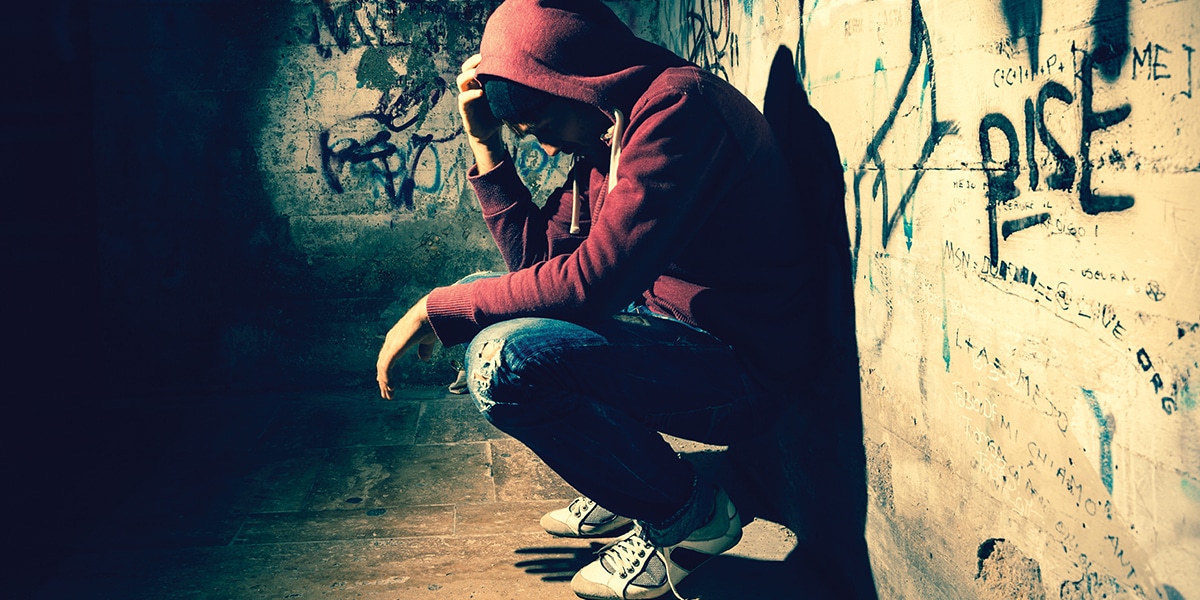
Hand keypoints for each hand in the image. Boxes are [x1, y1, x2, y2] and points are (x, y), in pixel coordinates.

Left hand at [376, 296, 438, 399]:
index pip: (387, 357)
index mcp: (397, 338)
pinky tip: (390, 387)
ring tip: (389, 394)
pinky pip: (386, 367)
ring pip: (382, 368)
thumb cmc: (431, 322)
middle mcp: (391, 341)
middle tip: (387, 393)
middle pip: (382, 364)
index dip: (387, 371)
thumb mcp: (427, 339)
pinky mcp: (393, 349)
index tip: (388, 383)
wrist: (431, 312)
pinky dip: (387, 378)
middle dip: (384, 380)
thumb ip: (424, 349)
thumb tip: (423, 359)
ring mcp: (391, 344)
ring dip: (385, 382)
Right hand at [456, 53, 506, 171]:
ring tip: (479, 73)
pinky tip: (481, 92)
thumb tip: (535, 76)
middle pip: (465, 68)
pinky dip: (471, 94)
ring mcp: (467, 97)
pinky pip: (463, 98)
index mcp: (480, 81)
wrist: (491, 133)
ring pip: (461, 80)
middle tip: (484, 59)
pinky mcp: (465, 110)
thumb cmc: (500, 113)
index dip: (480, 57)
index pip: (475, 63)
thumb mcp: (508, 98)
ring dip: (469, 75)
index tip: (492, 51)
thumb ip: (514, 88)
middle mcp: (471, 86)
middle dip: (473, 62)